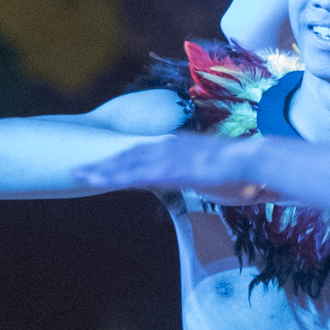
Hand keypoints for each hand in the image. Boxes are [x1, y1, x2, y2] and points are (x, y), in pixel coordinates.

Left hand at [70, 134, 260, 200]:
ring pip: (128, 163)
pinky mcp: (174, 169)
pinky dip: (121, 176)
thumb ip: (196, 177)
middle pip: (127, 156)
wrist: (254, 161)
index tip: (98, 165)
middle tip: (74, 170)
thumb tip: (195, 181)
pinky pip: (142, 173)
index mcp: (176, 148)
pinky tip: (104, 181)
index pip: (140, 153)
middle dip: (100, 164)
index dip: (117, 159)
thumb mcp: (210, 177)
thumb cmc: (240, 172)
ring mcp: (170, 157)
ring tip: (78, 176)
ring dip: (103, 170)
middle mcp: (168, 148)